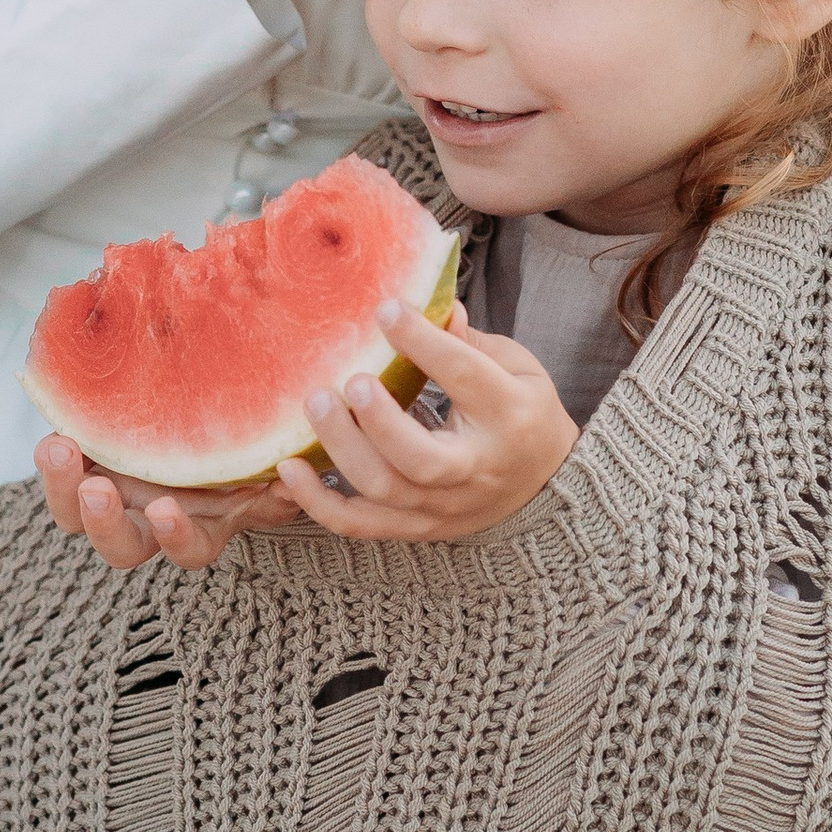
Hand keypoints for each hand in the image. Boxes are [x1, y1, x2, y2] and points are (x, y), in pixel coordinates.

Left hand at [35, 433, 304, 574]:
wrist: (215, 417)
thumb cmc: (248, 453)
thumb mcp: (266, 471)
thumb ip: (279, 484)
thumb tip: (291, 484)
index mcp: (199, 526)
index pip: (187, 549)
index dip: (175, 538)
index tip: (167, 511)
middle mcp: (150, 518)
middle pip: (118, 545)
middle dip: (103, 524)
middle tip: (98, 492)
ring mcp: (115, 492)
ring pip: (74, 511)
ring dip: (62, 485)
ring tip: (59, 449)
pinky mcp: (87, 460)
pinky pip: (61, 463)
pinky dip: (54, 451)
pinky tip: (57, 421)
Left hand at [275, 302, 576, 543]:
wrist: (543, 485)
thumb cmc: (523, 412)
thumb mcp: (517, 368)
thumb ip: (470, 341)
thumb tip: (434, 305)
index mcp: (508, 416)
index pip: (465, 377)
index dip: (423, 342)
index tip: (385, 310)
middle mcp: (475, 469)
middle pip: (421, 460)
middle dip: (378, 421)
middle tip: (350, 380)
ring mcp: (443, 505)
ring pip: (385, 491)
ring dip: (342, 449)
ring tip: (316, 403)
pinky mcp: (415, 526)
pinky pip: (359, 525)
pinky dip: (318, 502)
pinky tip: (288, 468)